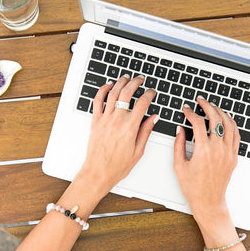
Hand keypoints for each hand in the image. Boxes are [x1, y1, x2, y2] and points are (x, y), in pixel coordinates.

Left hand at [74, 75, 157, 197]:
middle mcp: (117, 121)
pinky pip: (97, 101)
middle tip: (140, 79)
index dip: (149, 94)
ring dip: (120, 83)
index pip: (143, 103)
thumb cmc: (117, 166)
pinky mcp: (95, 121)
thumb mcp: (138, 151)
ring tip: (126, 78)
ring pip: (112, 93)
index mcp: (130, 128)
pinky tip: (108, 86)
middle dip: (135, 83)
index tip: (152, 92)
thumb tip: (154, 118)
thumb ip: (146, 131)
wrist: (98, 172)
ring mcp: (105, 120)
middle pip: (127, 93)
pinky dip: (102, 90)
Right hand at [173, 96, 239, 217]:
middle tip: (201, 100)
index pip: (198, 123)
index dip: (191, 113)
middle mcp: (218, 150)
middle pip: (216, 119)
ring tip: (213, 107)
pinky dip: (231, 124)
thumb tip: (180, 129)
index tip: (186, 109)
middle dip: (207, 106)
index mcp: (203, 151)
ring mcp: (228, 153)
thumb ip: (178, 144)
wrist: (209, 201)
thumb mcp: (179, 165)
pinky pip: (236, 135)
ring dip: (220, 112)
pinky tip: (225, 119)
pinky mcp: (233, 157)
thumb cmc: (193, 187)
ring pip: (229, 124)